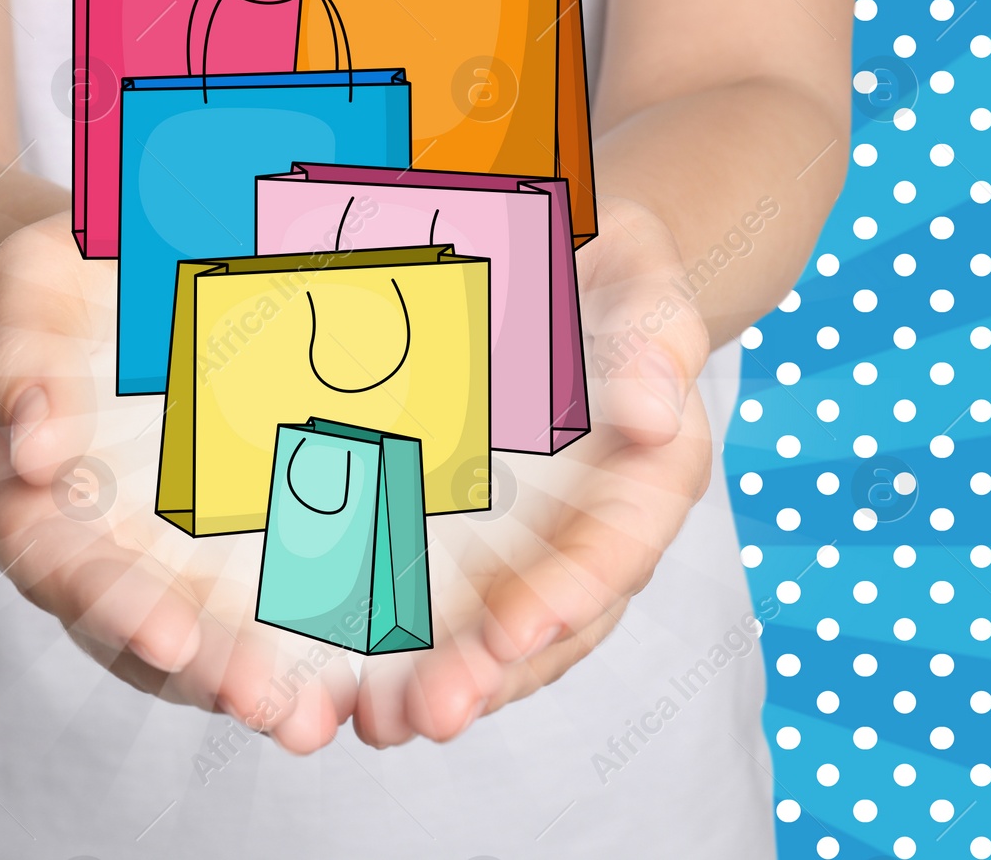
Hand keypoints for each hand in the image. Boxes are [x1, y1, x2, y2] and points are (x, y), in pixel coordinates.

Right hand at [0, 212, 357, 752]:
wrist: (120, 276)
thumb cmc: (72, 276)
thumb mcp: (36, 280)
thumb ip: (23, 349)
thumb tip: (36, 447)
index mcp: (14, 490)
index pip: (54, 562)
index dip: (108, 602)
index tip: (168, 635)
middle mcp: (77, 546)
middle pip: (125, 630)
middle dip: (195, 667)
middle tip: (261, 698)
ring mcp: (148, 556)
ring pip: (190, 644)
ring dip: (247, 680)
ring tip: (312, 714)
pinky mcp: (220, 549)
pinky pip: (251, 610)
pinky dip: (292, 647)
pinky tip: (347, 679)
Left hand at [350, 196, 714, 746]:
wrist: (553, 266)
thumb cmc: (605, 271)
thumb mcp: (639, 277)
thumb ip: (655, 336)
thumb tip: (657, 411)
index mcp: (644, 481)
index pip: (617, 547)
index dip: (573, 592)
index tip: (521, 630)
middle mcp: (580, 535)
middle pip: (545, 625)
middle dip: (487, 674)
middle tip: (429, 712)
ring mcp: (515, 546)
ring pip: (481, 636)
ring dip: (431, 685)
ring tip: (376, 724)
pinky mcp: (448, 537)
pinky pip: (420, 600)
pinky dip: (383, 644)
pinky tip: (333, 679)